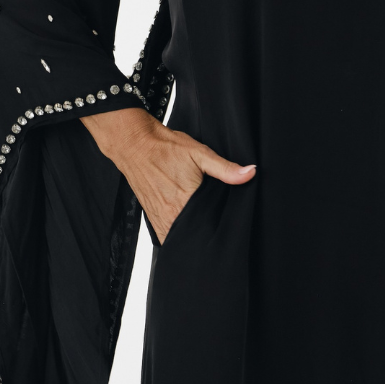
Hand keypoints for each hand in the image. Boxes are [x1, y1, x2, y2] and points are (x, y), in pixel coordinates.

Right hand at [80, 106, 255, 243]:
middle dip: (205, 238)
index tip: (227, 231)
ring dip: (190, 238)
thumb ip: (225, 168)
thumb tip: (250, 173)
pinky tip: (186, 230)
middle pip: (193, 236)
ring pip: (178, 239)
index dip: (219, 232)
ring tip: (202, 234)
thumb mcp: (199, 153)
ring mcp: (159, 218)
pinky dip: (176, 235)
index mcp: (186, 200)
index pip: (208, 228)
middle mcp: (170, 213)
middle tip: (217, 234)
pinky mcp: (151, 217)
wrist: (134, 145)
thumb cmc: (165, 148)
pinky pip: (165, 236)